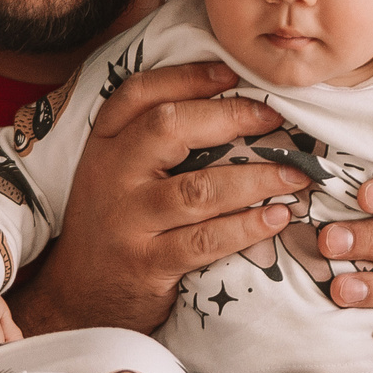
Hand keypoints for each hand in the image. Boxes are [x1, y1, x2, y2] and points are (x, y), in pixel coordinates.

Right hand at [12, 62, 303, 335]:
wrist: (78, 298)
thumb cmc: (112, 226)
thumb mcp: (113, 174)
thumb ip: (149, 140)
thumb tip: (226, 100)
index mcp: (103, 146)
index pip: (138, 94)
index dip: (187, 77)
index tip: (233, 73)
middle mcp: (110, 177)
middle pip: (168, 129)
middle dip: (230, 117)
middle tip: (274, 117)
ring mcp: (128, 222)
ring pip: (197, 189)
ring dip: (255, 178)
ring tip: (294, 173)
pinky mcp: (148, 264)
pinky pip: (206, 240)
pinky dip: (247, 227)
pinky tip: (277, 217)